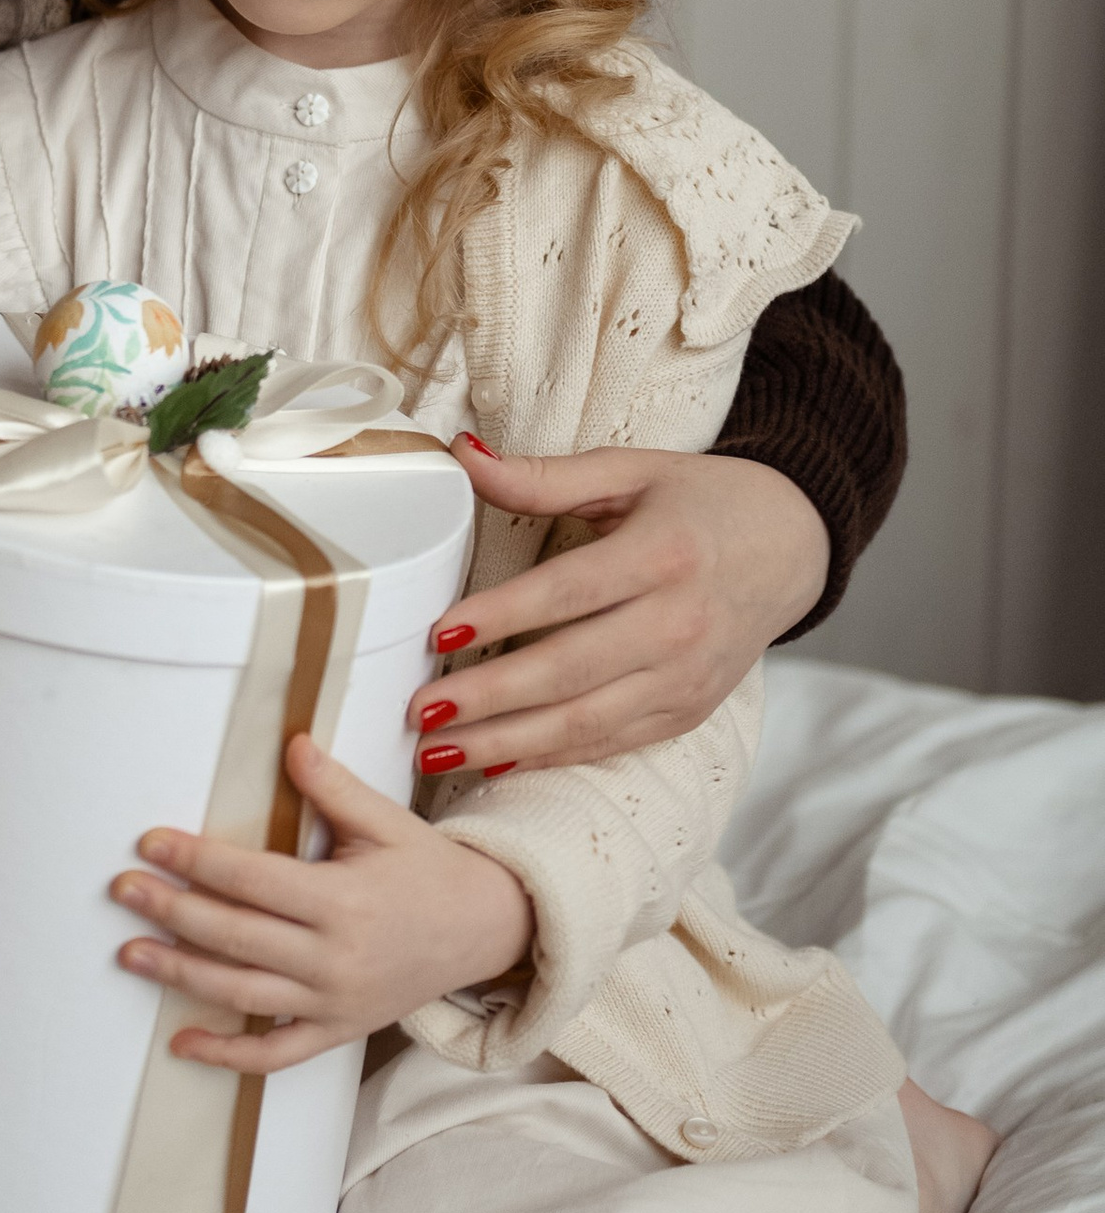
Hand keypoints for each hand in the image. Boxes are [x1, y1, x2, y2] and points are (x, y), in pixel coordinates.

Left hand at [112, 735, 534, 1073]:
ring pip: (242, 993)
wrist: (488, 930)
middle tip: (122, 890)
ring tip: (129, 953)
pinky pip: (274, 1053)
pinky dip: (227, 1054)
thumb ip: (333, 787)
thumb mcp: (386, 822)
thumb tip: (291, 741)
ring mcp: (333, 1001)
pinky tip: (181, 1043)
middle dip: (171, 912)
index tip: (150, 843)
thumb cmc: (431, 871)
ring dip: (180, 975)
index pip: (252, 879)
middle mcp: (334, 957)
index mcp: (343, 900)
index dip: (196, 860)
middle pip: (235, 936)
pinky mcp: (337, 1031)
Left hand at [407, 439, 829, 777]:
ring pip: (586, 721)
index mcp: (664, 555)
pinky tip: (497, 762)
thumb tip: (462, 450)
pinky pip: (610, 742)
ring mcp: (687, 678)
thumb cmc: (701, 502)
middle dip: (490, 698)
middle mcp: (680, 624)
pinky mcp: (688, 711)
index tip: (439, 634)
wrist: (792, 548)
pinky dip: (551, 757)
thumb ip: (543, 475)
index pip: (569, 592)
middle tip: (419, 711)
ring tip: (438, 752)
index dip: (502, 615)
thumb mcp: (629, 472)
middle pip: (570, 670)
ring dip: (507, 742)